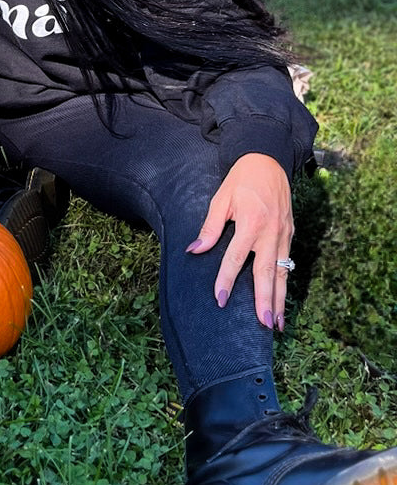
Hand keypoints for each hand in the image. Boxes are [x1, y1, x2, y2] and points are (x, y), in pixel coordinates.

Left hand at [187, 153, 294, 329]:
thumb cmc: (241, 180)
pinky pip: (287, 264)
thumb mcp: (221, 199)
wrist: (268, 161)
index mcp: (251, 222)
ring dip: (280, 300)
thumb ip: (210, 227)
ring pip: (283, 273)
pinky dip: (285, 285)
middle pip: (267, 272)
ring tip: (276, 324)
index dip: (227, 279)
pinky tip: (282, 302)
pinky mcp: (290, 234)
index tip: (220, 299)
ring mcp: (284, 235)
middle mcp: (271, 232)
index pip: (236, 258)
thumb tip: (194, 250)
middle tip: (263, 324)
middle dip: (266, 300)